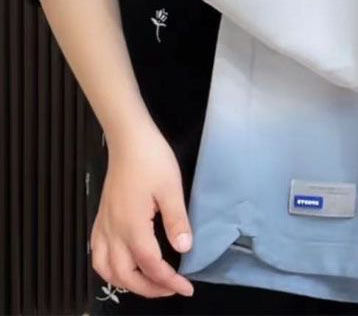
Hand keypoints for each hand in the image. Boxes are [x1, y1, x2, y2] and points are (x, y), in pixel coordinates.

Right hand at [90, 123, 194, 298]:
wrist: (129, 140)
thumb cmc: (152, 160)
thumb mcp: (171, 188)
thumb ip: (177, 220)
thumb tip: (184, 249)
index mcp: (132, 227)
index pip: (151, 265)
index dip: (169, 281)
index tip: (187, 288)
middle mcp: (113, 232)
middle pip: (125, 275)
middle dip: (149, 289)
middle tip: (172, 289)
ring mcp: (103, 226)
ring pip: (106, 269)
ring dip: (126, 283)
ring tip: (148, 284)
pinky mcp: (100, 218)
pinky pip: (98, 255)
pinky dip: (109, 269)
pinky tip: (122, 265)